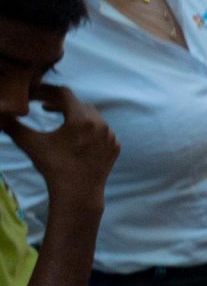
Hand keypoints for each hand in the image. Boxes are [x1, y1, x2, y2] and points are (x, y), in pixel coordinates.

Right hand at [0, 85, 117, 209]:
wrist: (78, 194)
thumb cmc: (53, 166)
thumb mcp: (30, 143)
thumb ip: (13, 125)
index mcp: (82, 119)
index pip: (63, 93)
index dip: (46, 92)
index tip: (34, 96)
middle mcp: (101, 124)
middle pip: (78, 104)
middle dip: (59, 102)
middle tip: (43, 106)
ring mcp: (110, 136)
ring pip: (92, 116)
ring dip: (74, 114)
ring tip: (58, 118)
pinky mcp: (114, 147)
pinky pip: (101, 130)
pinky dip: (88, 128)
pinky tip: (75, 135)